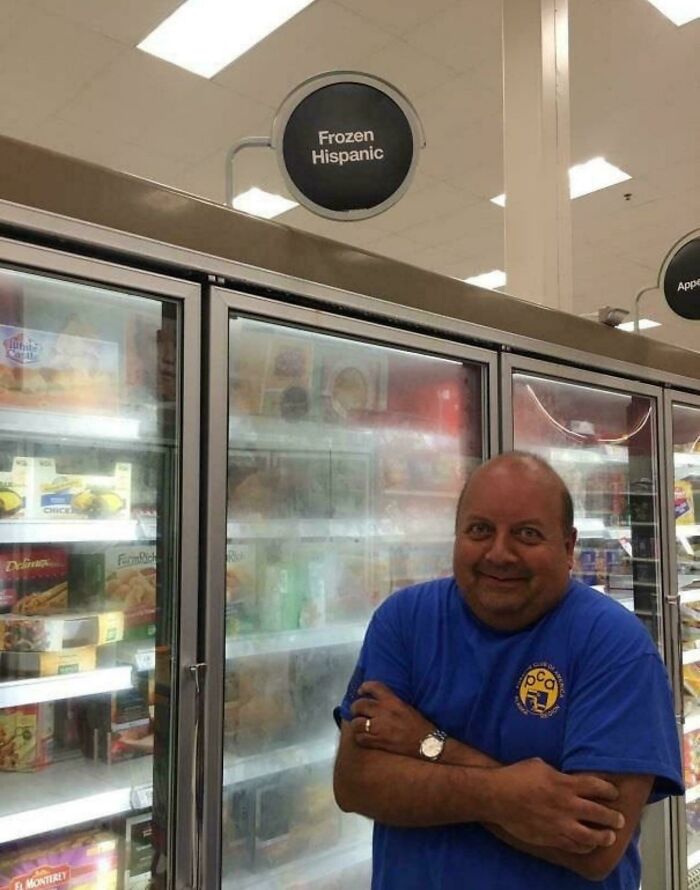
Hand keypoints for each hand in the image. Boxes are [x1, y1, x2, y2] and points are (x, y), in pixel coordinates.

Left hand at [349, 681, 433, 757]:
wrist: (426, 743)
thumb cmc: (418, 724)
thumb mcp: (405, 706)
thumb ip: (389, 701)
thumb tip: (375, 699)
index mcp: (392, 701)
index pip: (373, 687)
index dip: (364, 687)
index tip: (361, 691)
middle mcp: (383, 712)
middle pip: (360, 705)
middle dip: (356, 707)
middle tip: (357, 710)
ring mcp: (379, 728)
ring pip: (357, 723)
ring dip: (356, 723)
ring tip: (359, 724)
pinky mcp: (379, 742)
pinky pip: (360, 738)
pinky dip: (359, 737)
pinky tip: (363, 736)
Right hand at [490, 758, 624, 853]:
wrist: (497, 797)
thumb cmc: (516, 776)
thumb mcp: (540, 765)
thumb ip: (558, 773)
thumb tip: (566, 777)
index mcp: (565, 784)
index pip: (597, 787)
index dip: (609, 790)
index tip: (614, 793)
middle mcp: (567, 805)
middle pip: (600, 813)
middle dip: (614, 817)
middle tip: (620, 819)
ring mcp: (560, 824)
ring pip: (592, 836)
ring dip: (604, 837)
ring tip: (609, 836)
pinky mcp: (552, 838)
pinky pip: (575, 846)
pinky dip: (585, 846)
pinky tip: (588, 845)